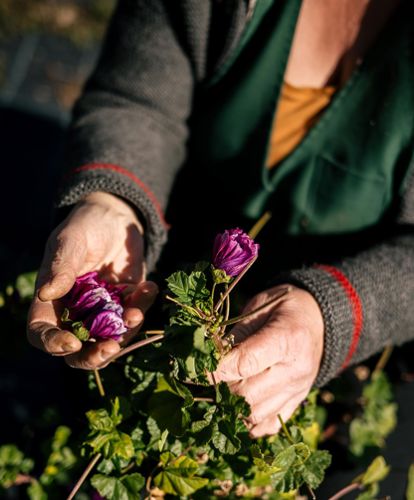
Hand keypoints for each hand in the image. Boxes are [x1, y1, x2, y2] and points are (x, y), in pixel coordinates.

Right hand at [27, 192, 157, 368]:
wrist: (116, 217)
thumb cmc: (85, 225)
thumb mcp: (71, 240)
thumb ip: (62, 266)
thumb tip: (46, 294)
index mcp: (51, 300)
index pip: (42, 332)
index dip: (52, 344)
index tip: (72, 342)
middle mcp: (75, 311)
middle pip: (78, 349)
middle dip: (94, 355)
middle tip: (111, 348)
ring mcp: (102, 311)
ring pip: (110, 339)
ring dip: (124, 334)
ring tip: (136, 313)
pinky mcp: (125, 304)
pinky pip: (134, 316)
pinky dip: (142, 307)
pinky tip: (148, 287)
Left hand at [214, 285, 323, 437]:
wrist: (317, 318)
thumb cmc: (283, 306)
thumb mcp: (259, 307)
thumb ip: (237, 334)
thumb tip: (208, 356)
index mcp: (288, 338)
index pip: (245, 363)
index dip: (216, 369)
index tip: (195, 368)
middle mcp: (296, 369)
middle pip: (248, 393)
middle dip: (221, 386)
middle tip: (206, 376)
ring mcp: (298, 389)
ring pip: (256, 414)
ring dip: (232, 405)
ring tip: (220, 389)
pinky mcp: (297, 401)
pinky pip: (270, 425)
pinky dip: (250, 422)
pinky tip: (238, 407)